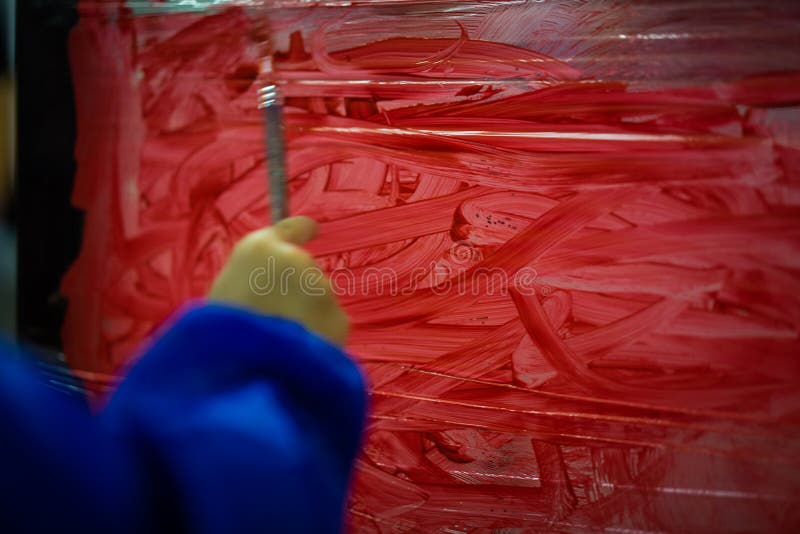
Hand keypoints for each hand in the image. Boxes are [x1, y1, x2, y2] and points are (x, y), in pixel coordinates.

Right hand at [208, 216, 348, 344]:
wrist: (245, 374)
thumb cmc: (218, 335)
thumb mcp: (224, 293)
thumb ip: (253, 278)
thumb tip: (267, 283)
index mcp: (260, 249)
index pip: (292, 226)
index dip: (301, 231)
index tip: (311, 230)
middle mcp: (297, 261)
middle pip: (304, 271)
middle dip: (296, 291)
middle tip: (273, 319)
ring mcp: (322, 289)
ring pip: (317, 302)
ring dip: (306, 317)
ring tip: (281, 343)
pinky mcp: (340, 319)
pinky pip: (328, 328)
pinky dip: (319, 340)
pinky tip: (297, 355)